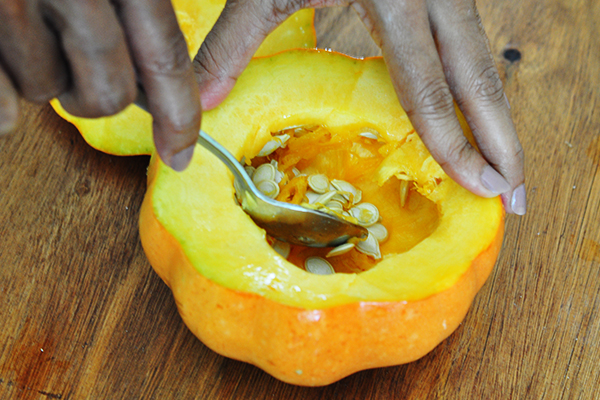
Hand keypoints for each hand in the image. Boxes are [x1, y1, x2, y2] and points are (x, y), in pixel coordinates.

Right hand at [0, 0, 199, 170]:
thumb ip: (136, 7)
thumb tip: (156, 88)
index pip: (164, 56)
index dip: (178, 115)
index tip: (180, 153)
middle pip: (109, 93)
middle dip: (94, 99)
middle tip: (77, 80)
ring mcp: (10, 2)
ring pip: (46, 92)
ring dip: (39, 79)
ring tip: (22, 33)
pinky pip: (0, 106)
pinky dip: (2, 107)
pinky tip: (4, 102)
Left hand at [193, 0, 525, 214]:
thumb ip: (232, 44)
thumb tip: (198, 108)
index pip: (428, 87)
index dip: (456, 143)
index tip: (484, 187)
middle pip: (481, 78)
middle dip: (504, 141)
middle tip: (519, 196)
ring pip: (484, 63)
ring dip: (499, 120)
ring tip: (510, 170)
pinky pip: (469, 48)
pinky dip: (476, 93)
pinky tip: (478, 124)